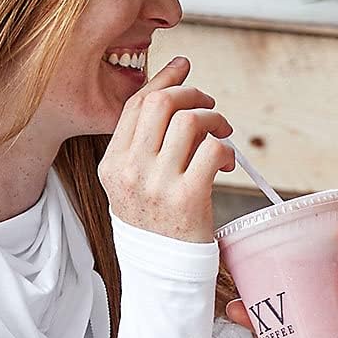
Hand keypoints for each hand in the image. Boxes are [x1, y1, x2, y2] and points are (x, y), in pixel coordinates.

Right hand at [99, 57, 233, 242]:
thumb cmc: (156, 222)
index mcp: (113, 162)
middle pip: (161, 104)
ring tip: (222, 133)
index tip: (183, 66)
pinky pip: (211, 150)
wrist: (163, 272)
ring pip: (189, 121)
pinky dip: (224, 148)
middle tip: (211, 107)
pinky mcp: (187, 198)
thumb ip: (145, 144)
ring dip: (213, 119)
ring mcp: (157, 184)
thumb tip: (172, 93)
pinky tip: (225, 162)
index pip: (136, 105)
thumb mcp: (133, 183)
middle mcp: (130, 170)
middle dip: (193, 95)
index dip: (163, 80)